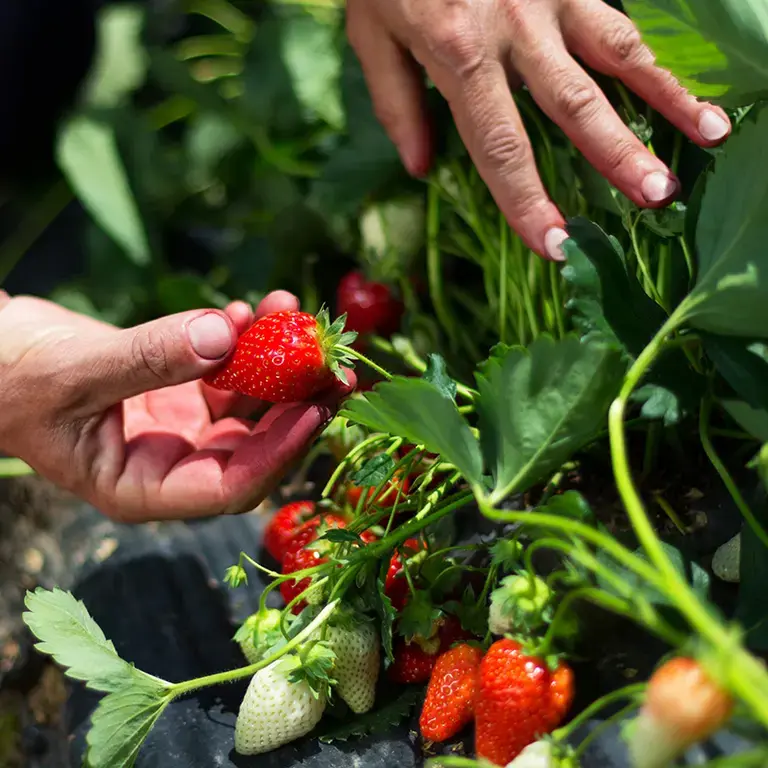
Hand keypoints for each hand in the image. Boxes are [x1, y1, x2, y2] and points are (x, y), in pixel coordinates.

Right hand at [0, 291, 353, 521]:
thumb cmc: (10, 377)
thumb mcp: (74, 371)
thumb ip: (148, 358)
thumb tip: (226, 336)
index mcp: (143, 487)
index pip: (229, 487)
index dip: (277, 454)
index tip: (314, 412)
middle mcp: (172, 463)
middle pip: (256, 448)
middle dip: (298, 407)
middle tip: (336, 367)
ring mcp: (181, 426)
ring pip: (250, 406)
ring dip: (278, 364)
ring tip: (296, 315)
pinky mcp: (184, 390)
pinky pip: (230, 371)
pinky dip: (246, 341)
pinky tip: (253, 309)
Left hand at [347, 0, 731, 259]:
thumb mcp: (372, 33)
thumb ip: (397, 102)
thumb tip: (420, 167)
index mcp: (458, 53)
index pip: (500, 147)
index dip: (527, 201)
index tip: (555, 245)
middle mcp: (514, 27)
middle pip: (575, 105)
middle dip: (618, 155)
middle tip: (658, 197)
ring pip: (620, 53)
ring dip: (667, 97)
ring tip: (712, 134)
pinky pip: (619, 20)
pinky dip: (652, 57)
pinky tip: (684, 86)